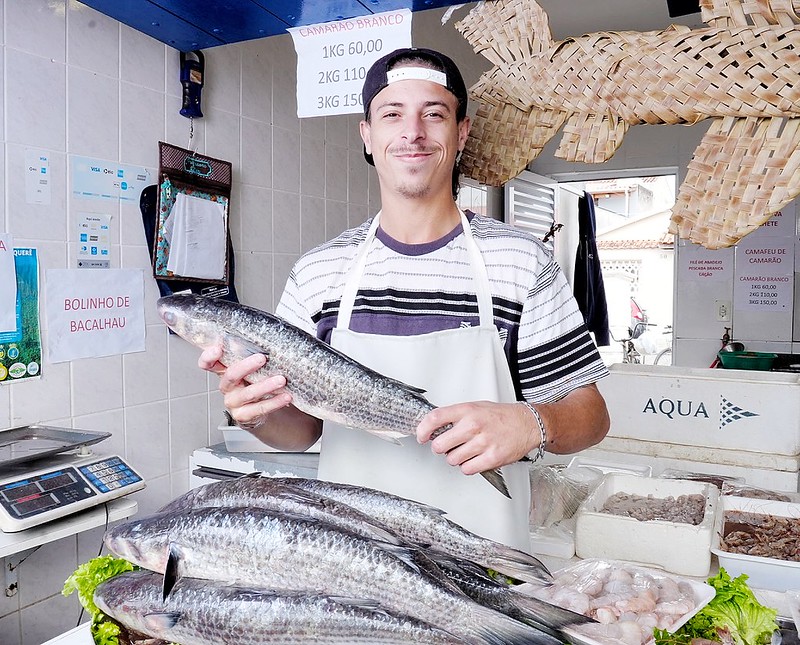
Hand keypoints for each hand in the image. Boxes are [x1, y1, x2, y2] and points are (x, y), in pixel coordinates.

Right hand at [198, 344, 291, 429]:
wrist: (256, 412)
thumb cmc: (252, 384)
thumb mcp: (249, 370)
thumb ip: (248, 357)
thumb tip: (263, 339)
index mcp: (224, 372)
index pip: (208, 364)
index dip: (208, 357)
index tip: (217, 349)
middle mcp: (226, 387)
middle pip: (231, 375)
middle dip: (246, 366)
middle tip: (262, 358)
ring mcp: (234, 402)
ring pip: (248, 393)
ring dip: (266, 385)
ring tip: (281, 380)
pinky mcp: (243, 415)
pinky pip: (260, 408)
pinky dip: (275, 402)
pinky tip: (286, 396)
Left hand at [415, 401, 538, 474]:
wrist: (527, 423)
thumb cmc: (501, 416)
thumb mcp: (476, 407)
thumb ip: (455, 416)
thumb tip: (433, 428)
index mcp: (467, 410)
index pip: (435, 418)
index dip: (423, 430)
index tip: (421, 436)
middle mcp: (474, 425)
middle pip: (440, 445)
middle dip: (441, 448)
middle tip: (448, 446)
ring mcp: (483, 442)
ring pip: (452, 459)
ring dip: (455, 458)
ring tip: (466, 451)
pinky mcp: (492, 457)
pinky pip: (467, 469)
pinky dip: (467, 467)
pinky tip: (474, 458)